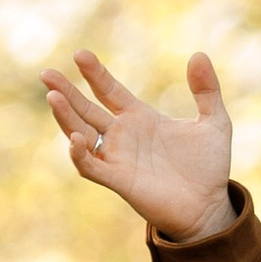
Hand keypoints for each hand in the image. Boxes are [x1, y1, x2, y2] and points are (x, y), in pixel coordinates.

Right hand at [42, 49, 239, 241]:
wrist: (210, 207)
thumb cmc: (209, 167)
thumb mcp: (215, 122)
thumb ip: (207, 91)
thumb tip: (199, 55)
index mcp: (140, 118)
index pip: (109, 90)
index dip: (94, 73)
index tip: (80, 54)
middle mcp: (123, 136)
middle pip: (86, 109)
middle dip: (66, 91)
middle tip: (46, 73)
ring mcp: (118, 158)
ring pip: (80, 134)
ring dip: (65, 117)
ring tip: (53, 96)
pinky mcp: (119, 180)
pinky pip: (91, 166)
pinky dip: (80, 154)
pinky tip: (76, 138)